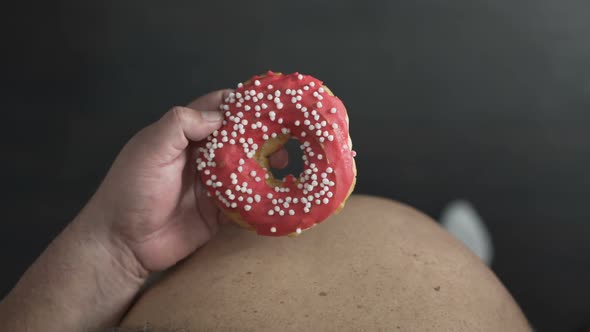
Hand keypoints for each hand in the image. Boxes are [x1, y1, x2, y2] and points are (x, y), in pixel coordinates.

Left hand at [88, 90, 288, 273]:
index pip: (216, 109)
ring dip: (264, 165)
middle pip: (237, 138)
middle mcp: (201, 156)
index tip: (268, 102)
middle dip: (261, 135)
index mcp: (183, 135)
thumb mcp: (150, 149)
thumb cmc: (131, 190)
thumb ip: (180, 125)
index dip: (240, 103)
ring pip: (245, 168)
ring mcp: (211, 185)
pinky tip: (277, 192)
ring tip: (284, 165)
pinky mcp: (218, 212)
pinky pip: (244, 201)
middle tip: (284, 139)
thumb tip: (220, 115)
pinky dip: (260, 197)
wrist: (123, 243)